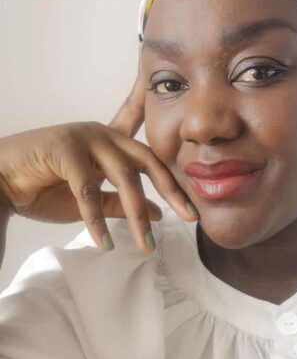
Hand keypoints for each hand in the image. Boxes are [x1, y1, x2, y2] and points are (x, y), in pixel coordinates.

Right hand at [0, 66, 197, 252]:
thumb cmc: (43, 188)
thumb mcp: (92, 199)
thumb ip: (122, 202)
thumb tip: (160, 213)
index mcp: (109, 141)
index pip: (144, 138)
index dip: (164, 135)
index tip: (179, 113)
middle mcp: (102, 134)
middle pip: (147, 160)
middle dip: (171, 189)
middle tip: (191, 216)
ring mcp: (85, 138)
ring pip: (123, 177)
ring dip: (137, 215)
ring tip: (147, 245)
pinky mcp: (65, 150)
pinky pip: (89, 189)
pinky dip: (96, 219)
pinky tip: (104, 243)